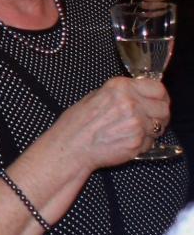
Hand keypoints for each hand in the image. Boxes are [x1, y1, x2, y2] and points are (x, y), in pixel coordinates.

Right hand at [48, 76, 170, 170]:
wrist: (70, 147)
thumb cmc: (76, 124)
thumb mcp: (93, 97)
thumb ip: (119, 94)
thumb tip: (137, 95)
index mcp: (119, 87)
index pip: (157, 88)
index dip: (159, 97)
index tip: (157, 102)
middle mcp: (130, 102)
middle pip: (163, 108)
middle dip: (159, 115)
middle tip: (149, 120)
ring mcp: (136, 122)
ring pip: (159, 126)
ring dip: (151, 130)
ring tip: (134, 132)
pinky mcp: (137, 141)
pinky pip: (151, 142)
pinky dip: (142, 144)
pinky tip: (126, 142)